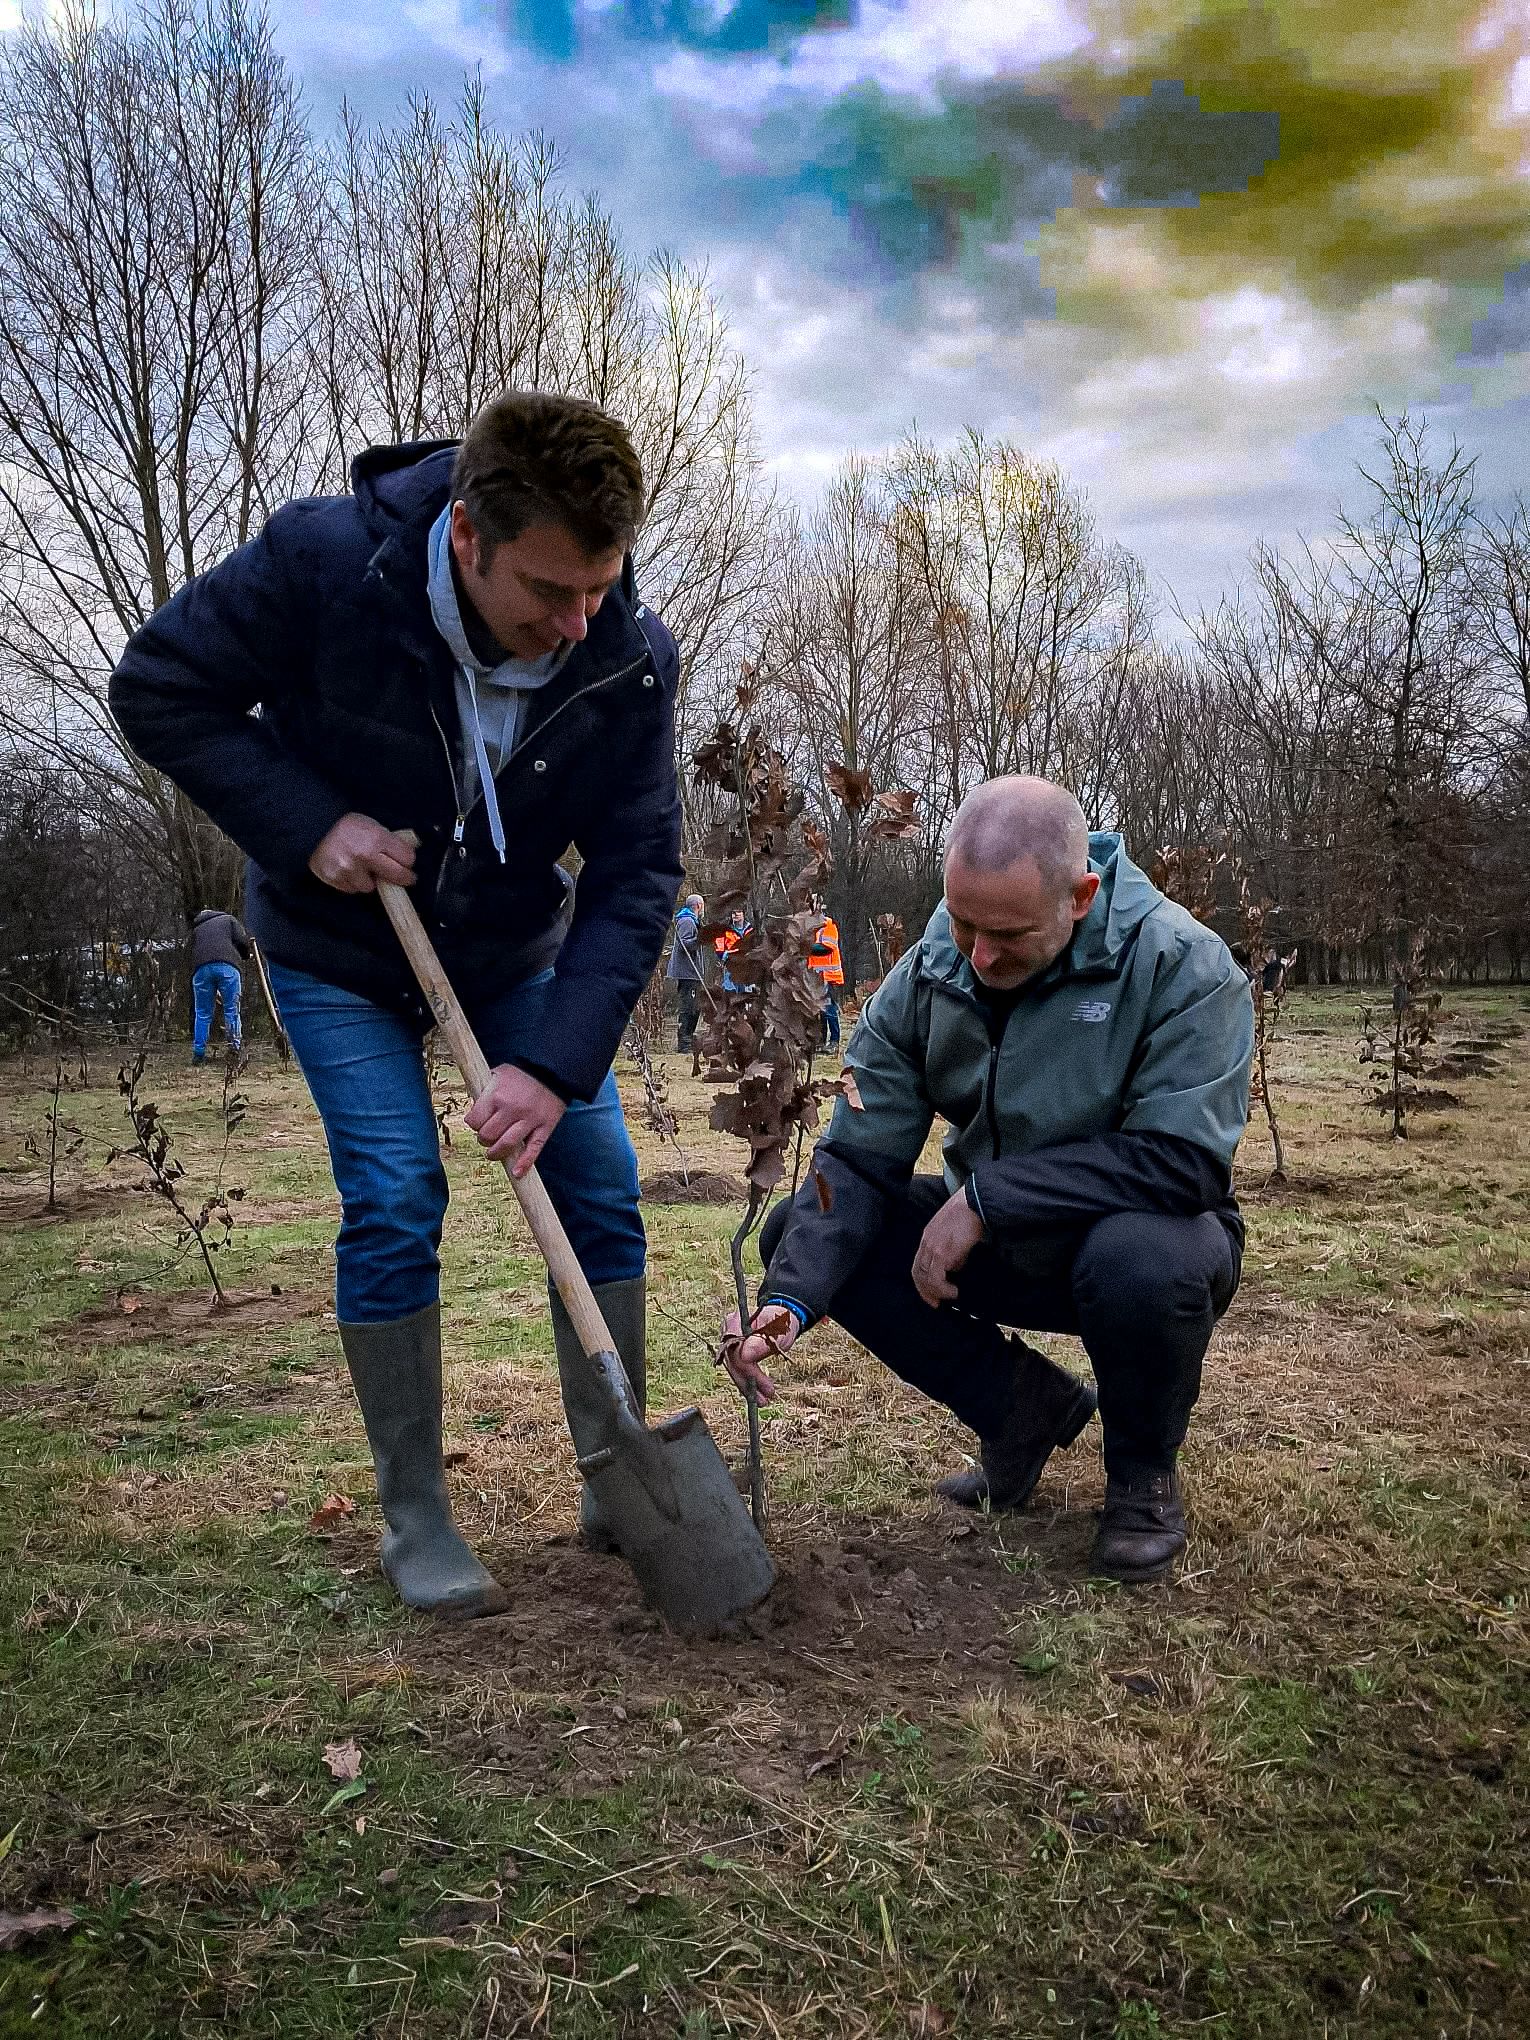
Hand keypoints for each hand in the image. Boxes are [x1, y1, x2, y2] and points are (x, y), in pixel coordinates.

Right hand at [308, 813, 416, 893]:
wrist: (311, 829)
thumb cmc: (346, 826)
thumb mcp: (371, 824)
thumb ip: (390, 839)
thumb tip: (413, 849)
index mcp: (376, 837)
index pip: (407, 858)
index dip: (408, 860)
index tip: (407, 863)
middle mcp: (364, 855)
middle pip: (397, 876)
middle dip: (402, 877)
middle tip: (403, 877)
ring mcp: (349, 869)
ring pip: (371, 886)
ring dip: (369, 880)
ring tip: (361, 867)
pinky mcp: (335, 879)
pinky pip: (352, 889)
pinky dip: (352, 882)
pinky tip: (347, 869)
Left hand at [465, 1064, 565, 1175]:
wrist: (553, 1069)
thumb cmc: (522, 1073)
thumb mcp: (498, 1073)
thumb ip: (485, 1091)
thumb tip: (474, 1109)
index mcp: (497, 1095)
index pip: (475, 1121)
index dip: (474, 1124)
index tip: (477, 1123)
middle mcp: (511, 1110)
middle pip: (488, 1136)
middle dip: (484, 1139)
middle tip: (487, 1137)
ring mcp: (529, 1120)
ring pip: (507, 1145)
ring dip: (497, 1153)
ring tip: (494, 1153)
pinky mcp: (545, 1127)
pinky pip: (533, 1150)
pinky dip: (524, 1164)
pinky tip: (517, 1173)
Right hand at [719, 1305, 798, 1403]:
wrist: (783, 1319)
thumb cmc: (782, 1321)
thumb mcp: (778, 1331)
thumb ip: (761, 1342)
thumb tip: (744, 1356)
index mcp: (735, 1322)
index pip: (734, 1349)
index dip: (746, 1368)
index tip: (761, 1383)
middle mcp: (728, 1332)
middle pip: (733, 1361)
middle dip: (748, 1382)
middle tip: (765, 1398)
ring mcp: (729, 1342)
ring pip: (735, 1368)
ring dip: (748, 1387)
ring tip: (763, 1401)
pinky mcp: (734, 1352)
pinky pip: (739, 1369)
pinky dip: (748, 1383)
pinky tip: (757, 1395)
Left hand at [911, 1191, 984, 1306]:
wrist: (975, 1202)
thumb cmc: (970, 1213)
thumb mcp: (955, 1232)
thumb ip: (952, 1249)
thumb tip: (956, 1266)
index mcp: (928, 1236)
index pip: (918, 1264)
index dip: (922, 1281)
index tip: (930, 1293)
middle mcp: (926, 1242)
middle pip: (918, 1273)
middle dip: (925, 1291)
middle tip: (935, 1303)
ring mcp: (932, 1247)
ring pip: (925, 1277)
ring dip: (936, 1291)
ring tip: (949, 1296)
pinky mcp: (942, 1252)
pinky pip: (936, 1278)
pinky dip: (943, 1288)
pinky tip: (953, 1291)